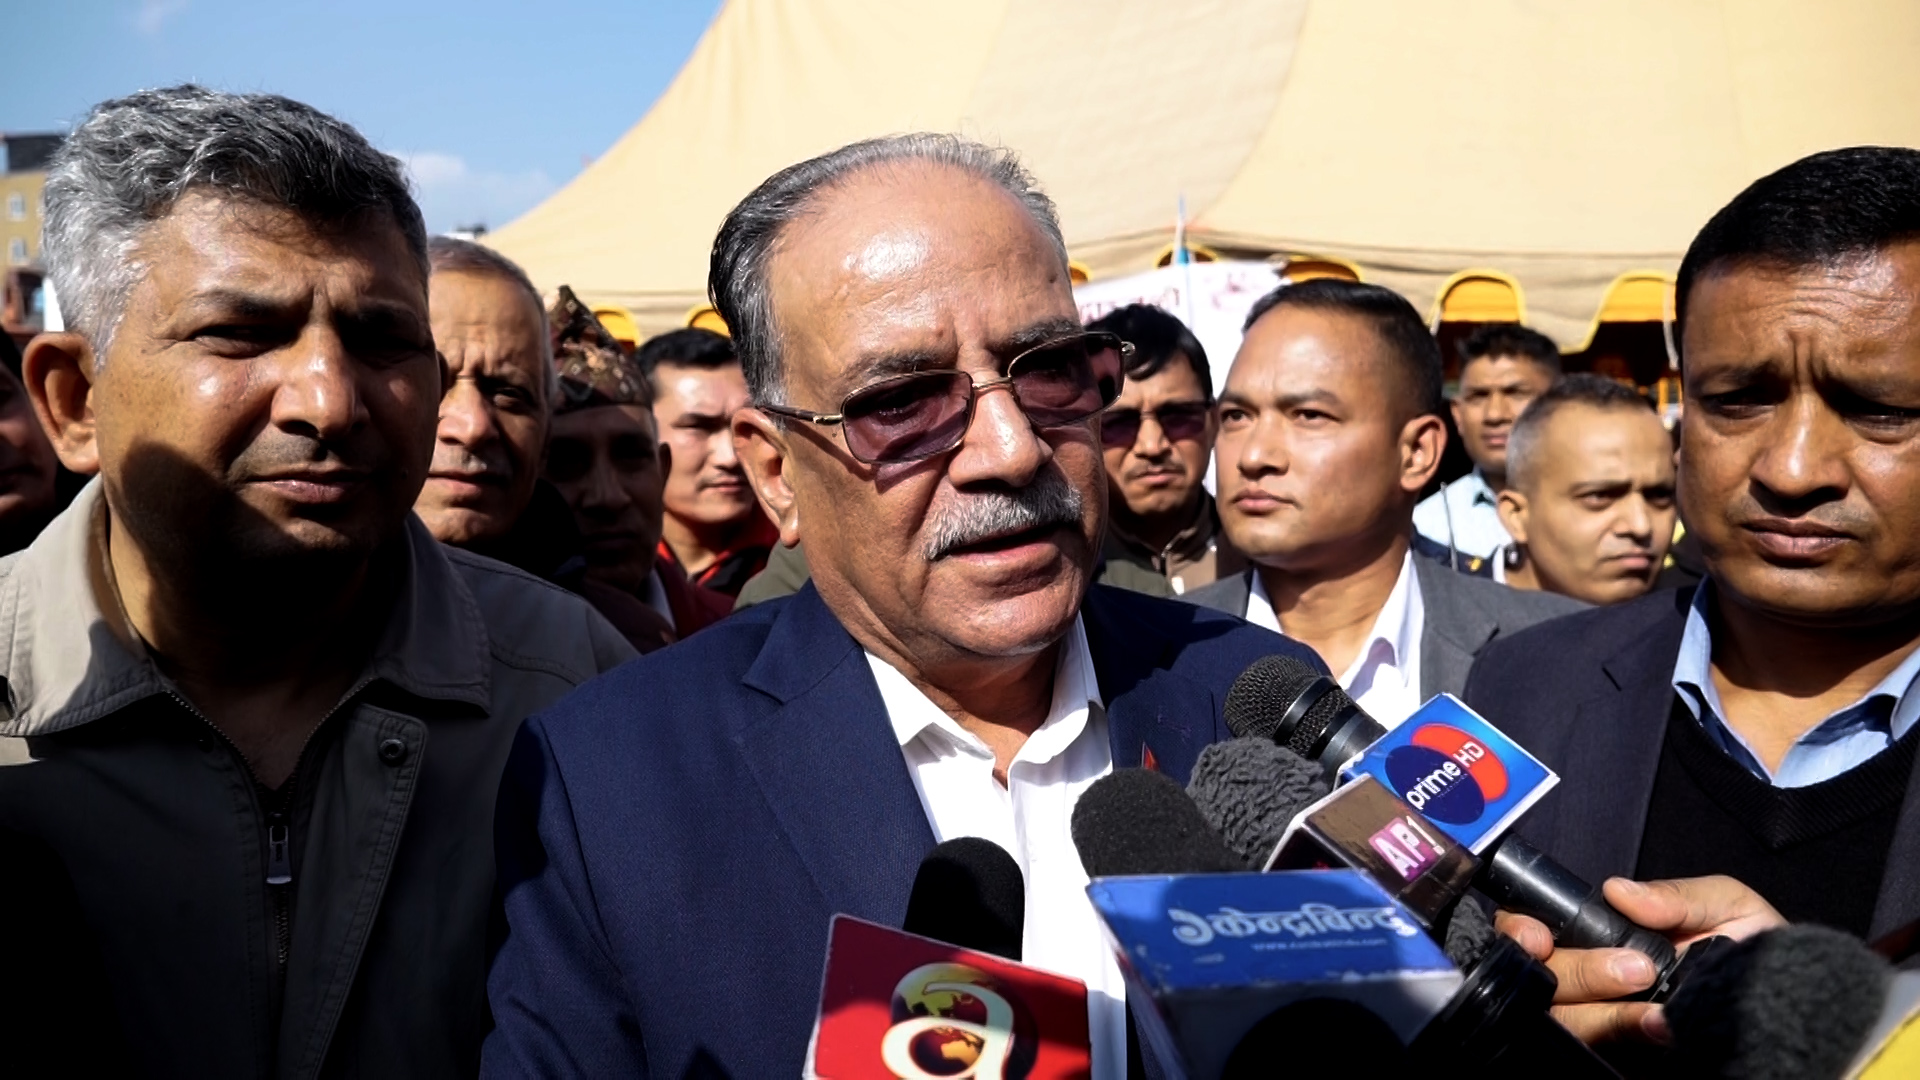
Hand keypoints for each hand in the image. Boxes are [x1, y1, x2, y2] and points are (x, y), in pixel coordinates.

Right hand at [1495, 875, 1785, 1044]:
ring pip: (1563, 1017)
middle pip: (1543, 976)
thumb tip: (1618, 891)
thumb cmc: (1765, 961)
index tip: (1538, 937)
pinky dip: (1623, 1035)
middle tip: (1637, 968)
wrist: (1803, 1017)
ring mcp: (1605, 1024)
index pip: (1534, 929)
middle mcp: (1595, 981)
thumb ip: (1679, 895)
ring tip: (1652, 1000)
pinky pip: (1594, 1052)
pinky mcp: (1623, 1061)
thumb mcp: (1732, 909)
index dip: (1521, 931)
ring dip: (1603, 1008)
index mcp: (1606, 937)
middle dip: (1580, 969)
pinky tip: (1656, 1027)